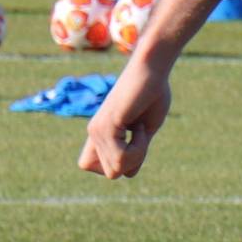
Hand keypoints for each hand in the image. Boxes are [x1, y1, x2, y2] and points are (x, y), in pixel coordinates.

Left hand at [80, 59, 171, 178]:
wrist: (152, 69)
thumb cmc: (152, 93)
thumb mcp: (144, 131)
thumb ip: (134, 151)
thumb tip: (128, 173)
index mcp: (99, 132)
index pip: (88, 166)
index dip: (115, 164)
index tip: (133, 142)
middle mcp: (93, 132)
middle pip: (110, 173)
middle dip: (132, 162)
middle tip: (140, 136)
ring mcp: (97, 129)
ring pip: (116, 169)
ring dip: (138, 154)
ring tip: (140, 127)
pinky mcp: (106, 126)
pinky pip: (122, 157)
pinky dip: (138, 148)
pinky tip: (140, 125)